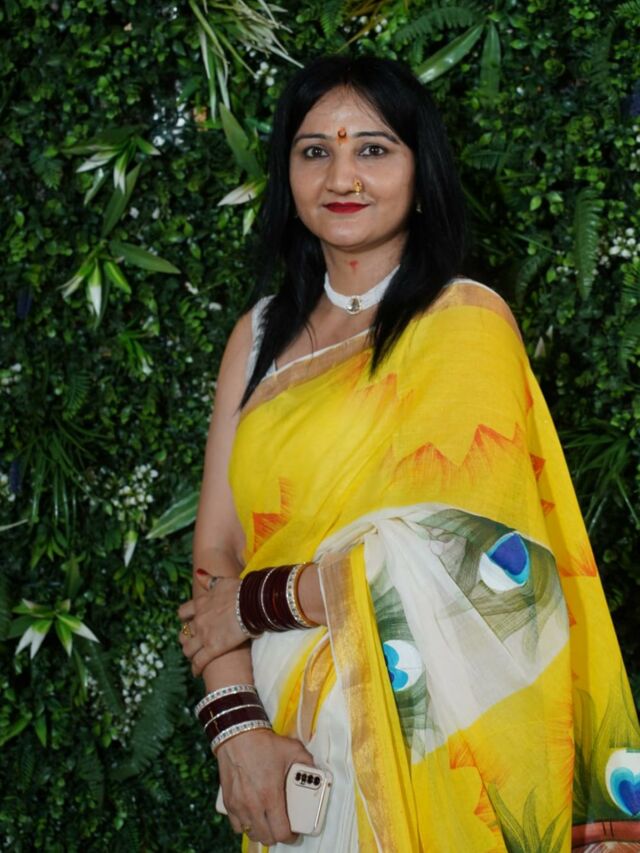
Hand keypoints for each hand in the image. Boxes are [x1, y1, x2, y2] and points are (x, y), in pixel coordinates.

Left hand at [178, 571, 246, 675]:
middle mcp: (198, 620)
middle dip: (186, 639)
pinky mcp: (213, 648)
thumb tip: (198, 573)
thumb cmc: (239, 590)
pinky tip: (196, 673)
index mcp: (200, 604)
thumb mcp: (221, 582)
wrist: (251, 602)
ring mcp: (204, 635)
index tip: (188, 622)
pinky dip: (196, 668)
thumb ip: (208, 580)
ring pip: (188, 649)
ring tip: (194, 658)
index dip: (184, 619)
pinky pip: (199, 661)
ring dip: (190, 654)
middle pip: (184, 633)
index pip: (183, 613)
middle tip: (191, 643)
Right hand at [217, 728, 313, 845]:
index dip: (291, 837)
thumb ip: (307, 762)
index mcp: (271, 796)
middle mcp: (253, 805)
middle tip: (282, 827)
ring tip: (267, 822)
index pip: (281, 832)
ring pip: (251, 833)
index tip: (294, 833)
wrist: (237, 735)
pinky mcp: (228, 802)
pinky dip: (245, 825)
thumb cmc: (263, 743)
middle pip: (266, 838)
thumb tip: (315, 771)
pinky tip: (251, 815)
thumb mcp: (292, 749)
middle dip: (277, 836)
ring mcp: (239, 805)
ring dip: (261, 832)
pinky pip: (236, 825)